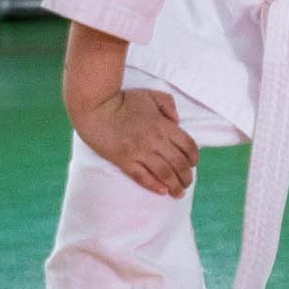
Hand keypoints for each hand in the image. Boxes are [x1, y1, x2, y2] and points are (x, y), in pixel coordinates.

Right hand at [75, 84, 196, 196]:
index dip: (193, 157)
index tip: (193, 164)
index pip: (187, 146)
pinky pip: (142, 177)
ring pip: (164, 174)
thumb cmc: (122, 100)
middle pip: (179, 163)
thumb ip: (168, 105)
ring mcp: (139, 152)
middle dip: (187, 176)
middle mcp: (154, 140)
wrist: (95, 108)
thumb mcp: (149, 95)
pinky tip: (162, 191)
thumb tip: (177, 121)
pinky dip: (154, 186)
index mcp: (162, 125)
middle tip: (187, 183)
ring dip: (175, 186)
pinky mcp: (124, 161)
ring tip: (179, 193)